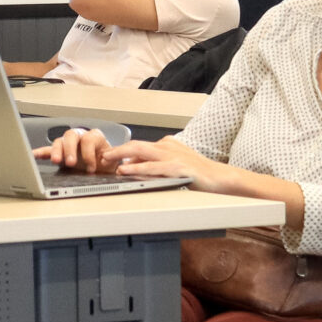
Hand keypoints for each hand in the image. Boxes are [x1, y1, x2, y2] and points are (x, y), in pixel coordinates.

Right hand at [30, 128, 115, 172]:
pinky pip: (48, 150)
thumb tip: (105, 158)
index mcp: (95, 137)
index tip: (91, 168)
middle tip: (71, 162)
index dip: (89, 153)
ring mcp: (68, 145)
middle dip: (70, 149)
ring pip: (59, 142)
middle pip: (71, 135)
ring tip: (56, 161)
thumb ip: (110, 158)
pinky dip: (41, 152)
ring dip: (56, 151)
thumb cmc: (108, 163)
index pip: (88, 139)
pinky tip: (34, 155)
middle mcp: (80, 137)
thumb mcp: (113, 160)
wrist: (104, 169)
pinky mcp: (60, 153)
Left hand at [101, 136, 231, 190]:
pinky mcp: (177, 167)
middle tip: (101, 156)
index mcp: (166, 144)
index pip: (138, 145)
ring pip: (140, 151)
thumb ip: (154, 163)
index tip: (107, 156)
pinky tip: (125, 170)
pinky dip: (136, 167)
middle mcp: (167, 146)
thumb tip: (131, 164)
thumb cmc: (197, 172)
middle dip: (116, 149)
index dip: (120, 151)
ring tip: (106, 160)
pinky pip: (152, 167)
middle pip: (135, 144)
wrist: (219, 177)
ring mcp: (172, 155)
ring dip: (121, 155)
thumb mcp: (172, 164)